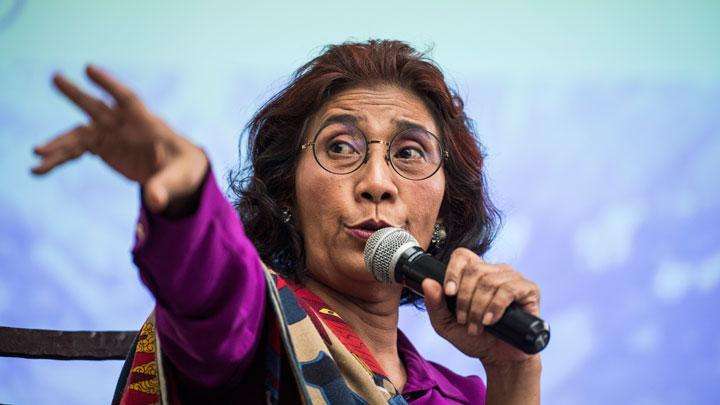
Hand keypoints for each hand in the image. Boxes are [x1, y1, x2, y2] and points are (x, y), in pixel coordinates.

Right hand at [31, 65, 208, 213]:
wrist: (177, 174)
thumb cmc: (184, 170)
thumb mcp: (179, 179)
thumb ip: (165, 187)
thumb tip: (155, 202)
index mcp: (148, 123)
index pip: (128, 99)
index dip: (109, 84)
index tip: (89, 68)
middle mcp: (124, 124)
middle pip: (98, 107)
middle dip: (77, 94)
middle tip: (56, 78)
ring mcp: (110, 134)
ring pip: (79, 133)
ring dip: (59, 143)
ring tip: (37, 155)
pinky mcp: (102, 147)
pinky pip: (75, 150)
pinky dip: (58, 159)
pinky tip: (39, 170)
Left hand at [421, 248, 540, 367]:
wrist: (499, 358)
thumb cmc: (473, 338)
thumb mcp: (446, 325)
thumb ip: (434, 305)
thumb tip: (428, 282)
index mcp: (475, 273)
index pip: (462, 255)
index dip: (453, 271)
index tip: (449, 293)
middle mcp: (494, 271)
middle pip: (475, 270)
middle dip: (464, 298)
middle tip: (464, 320)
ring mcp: (513, 278)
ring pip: (490, 281)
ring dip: (479, 307)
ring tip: (477, 327)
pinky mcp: (529, 290)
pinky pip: (510, 289)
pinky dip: (496, 306)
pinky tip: (491, 321)